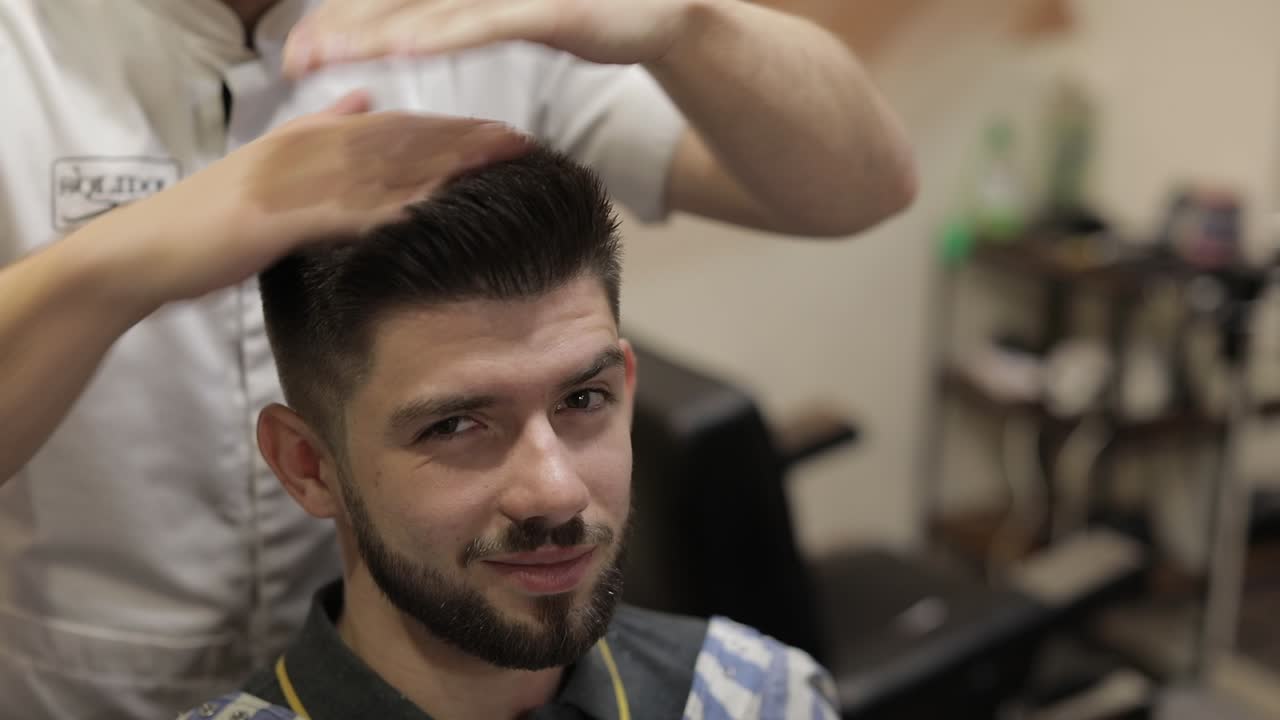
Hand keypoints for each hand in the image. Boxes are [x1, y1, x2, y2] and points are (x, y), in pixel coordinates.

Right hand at [106, 92, 531, 303]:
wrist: (147, 249)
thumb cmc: (210, 218)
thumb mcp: (269, 161)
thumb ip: (319, 130)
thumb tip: (365, 99)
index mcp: (309, 138)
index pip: (393, 127)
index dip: (449, 130)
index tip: (499, 133)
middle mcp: (308, 150)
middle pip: (401, 140)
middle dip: (462, 140)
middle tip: (519, 141)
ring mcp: (296, 181)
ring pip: (385, 168)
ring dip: (444, 166)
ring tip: (496, 166)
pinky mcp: (282, 216)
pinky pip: (350, 211)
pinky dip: (395, 208)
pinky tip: (437, 209)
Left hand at [281, 0, 696, 77]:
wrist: (662, 10)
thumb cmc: (589, 14)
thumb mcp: (517, 16)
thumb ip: (472, 19)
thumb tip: (423, 36)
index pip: (397, 2)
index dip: (346, 20)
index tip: (303, 49)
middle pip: (401, 3)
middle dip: (343, 30)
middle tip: (296, 60)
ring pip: (430, 12)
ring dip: (374, 34)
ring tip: (328, 55)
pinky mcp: (546, 10)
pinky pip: (484, 25)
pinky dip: (441, 37)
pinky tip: (403, 49)